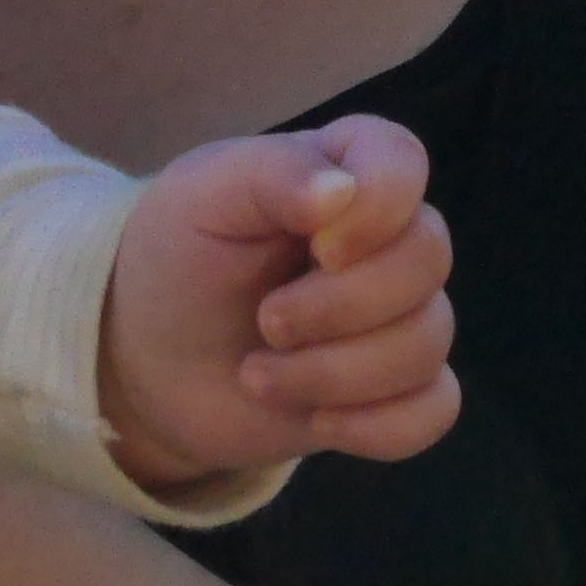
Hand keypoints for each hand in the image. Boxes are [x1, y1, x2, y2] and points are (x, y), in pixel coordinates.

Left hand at [97, 116, 457, 489]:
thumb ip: (272, 174)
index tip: (318, 247)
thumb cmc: (177, 260)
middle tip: (266, 322)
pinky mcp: (397, 388)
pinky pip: (435, 409)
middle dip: (340, 306)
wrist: (150, 363)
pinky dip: (376, 424)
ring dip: (333, 373)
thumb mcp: (199, 198)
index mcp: (340, 170)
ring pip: (427, 342)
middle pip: (429, 258)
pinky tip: (316, 420)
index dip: (379, 207)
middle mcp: (384, 239)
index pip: (402, 161)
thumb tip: (343, 189)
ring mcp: (397, 315)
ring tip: (257, 377)